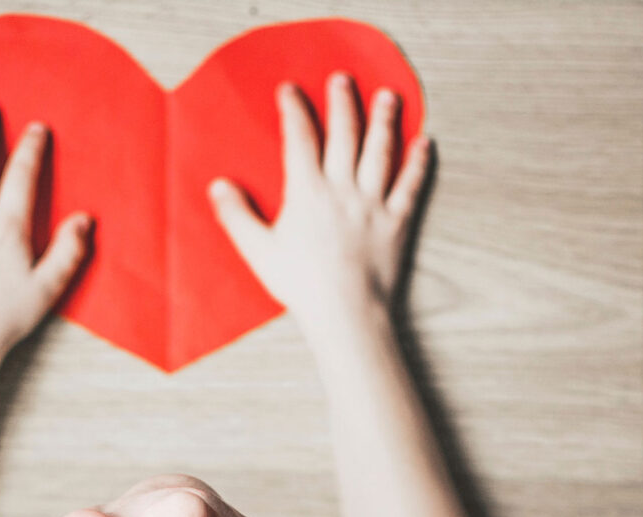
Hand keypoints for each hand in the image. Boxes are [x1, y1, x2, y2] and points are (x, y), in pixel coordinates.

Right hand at [206, 74, 431, 329]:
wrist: (345, 311)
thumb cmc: (300, 284)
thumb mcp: (258, 251)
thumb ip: (236, 216)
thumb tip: (218, 186)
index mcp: (307, 192)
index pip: (300, 139)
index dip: (294, 110)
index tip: (290, 90)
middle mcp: (343, 189)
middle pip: (344, 134)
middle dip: (343, 102)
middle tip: (343, 79)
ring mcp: (373, 203)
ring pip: (380, 151)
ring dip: (384, 120)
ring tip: (388, 97)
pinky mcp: (396, 222)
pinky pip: (410, 186)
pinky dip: (418, 163)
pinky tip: (424, 143)